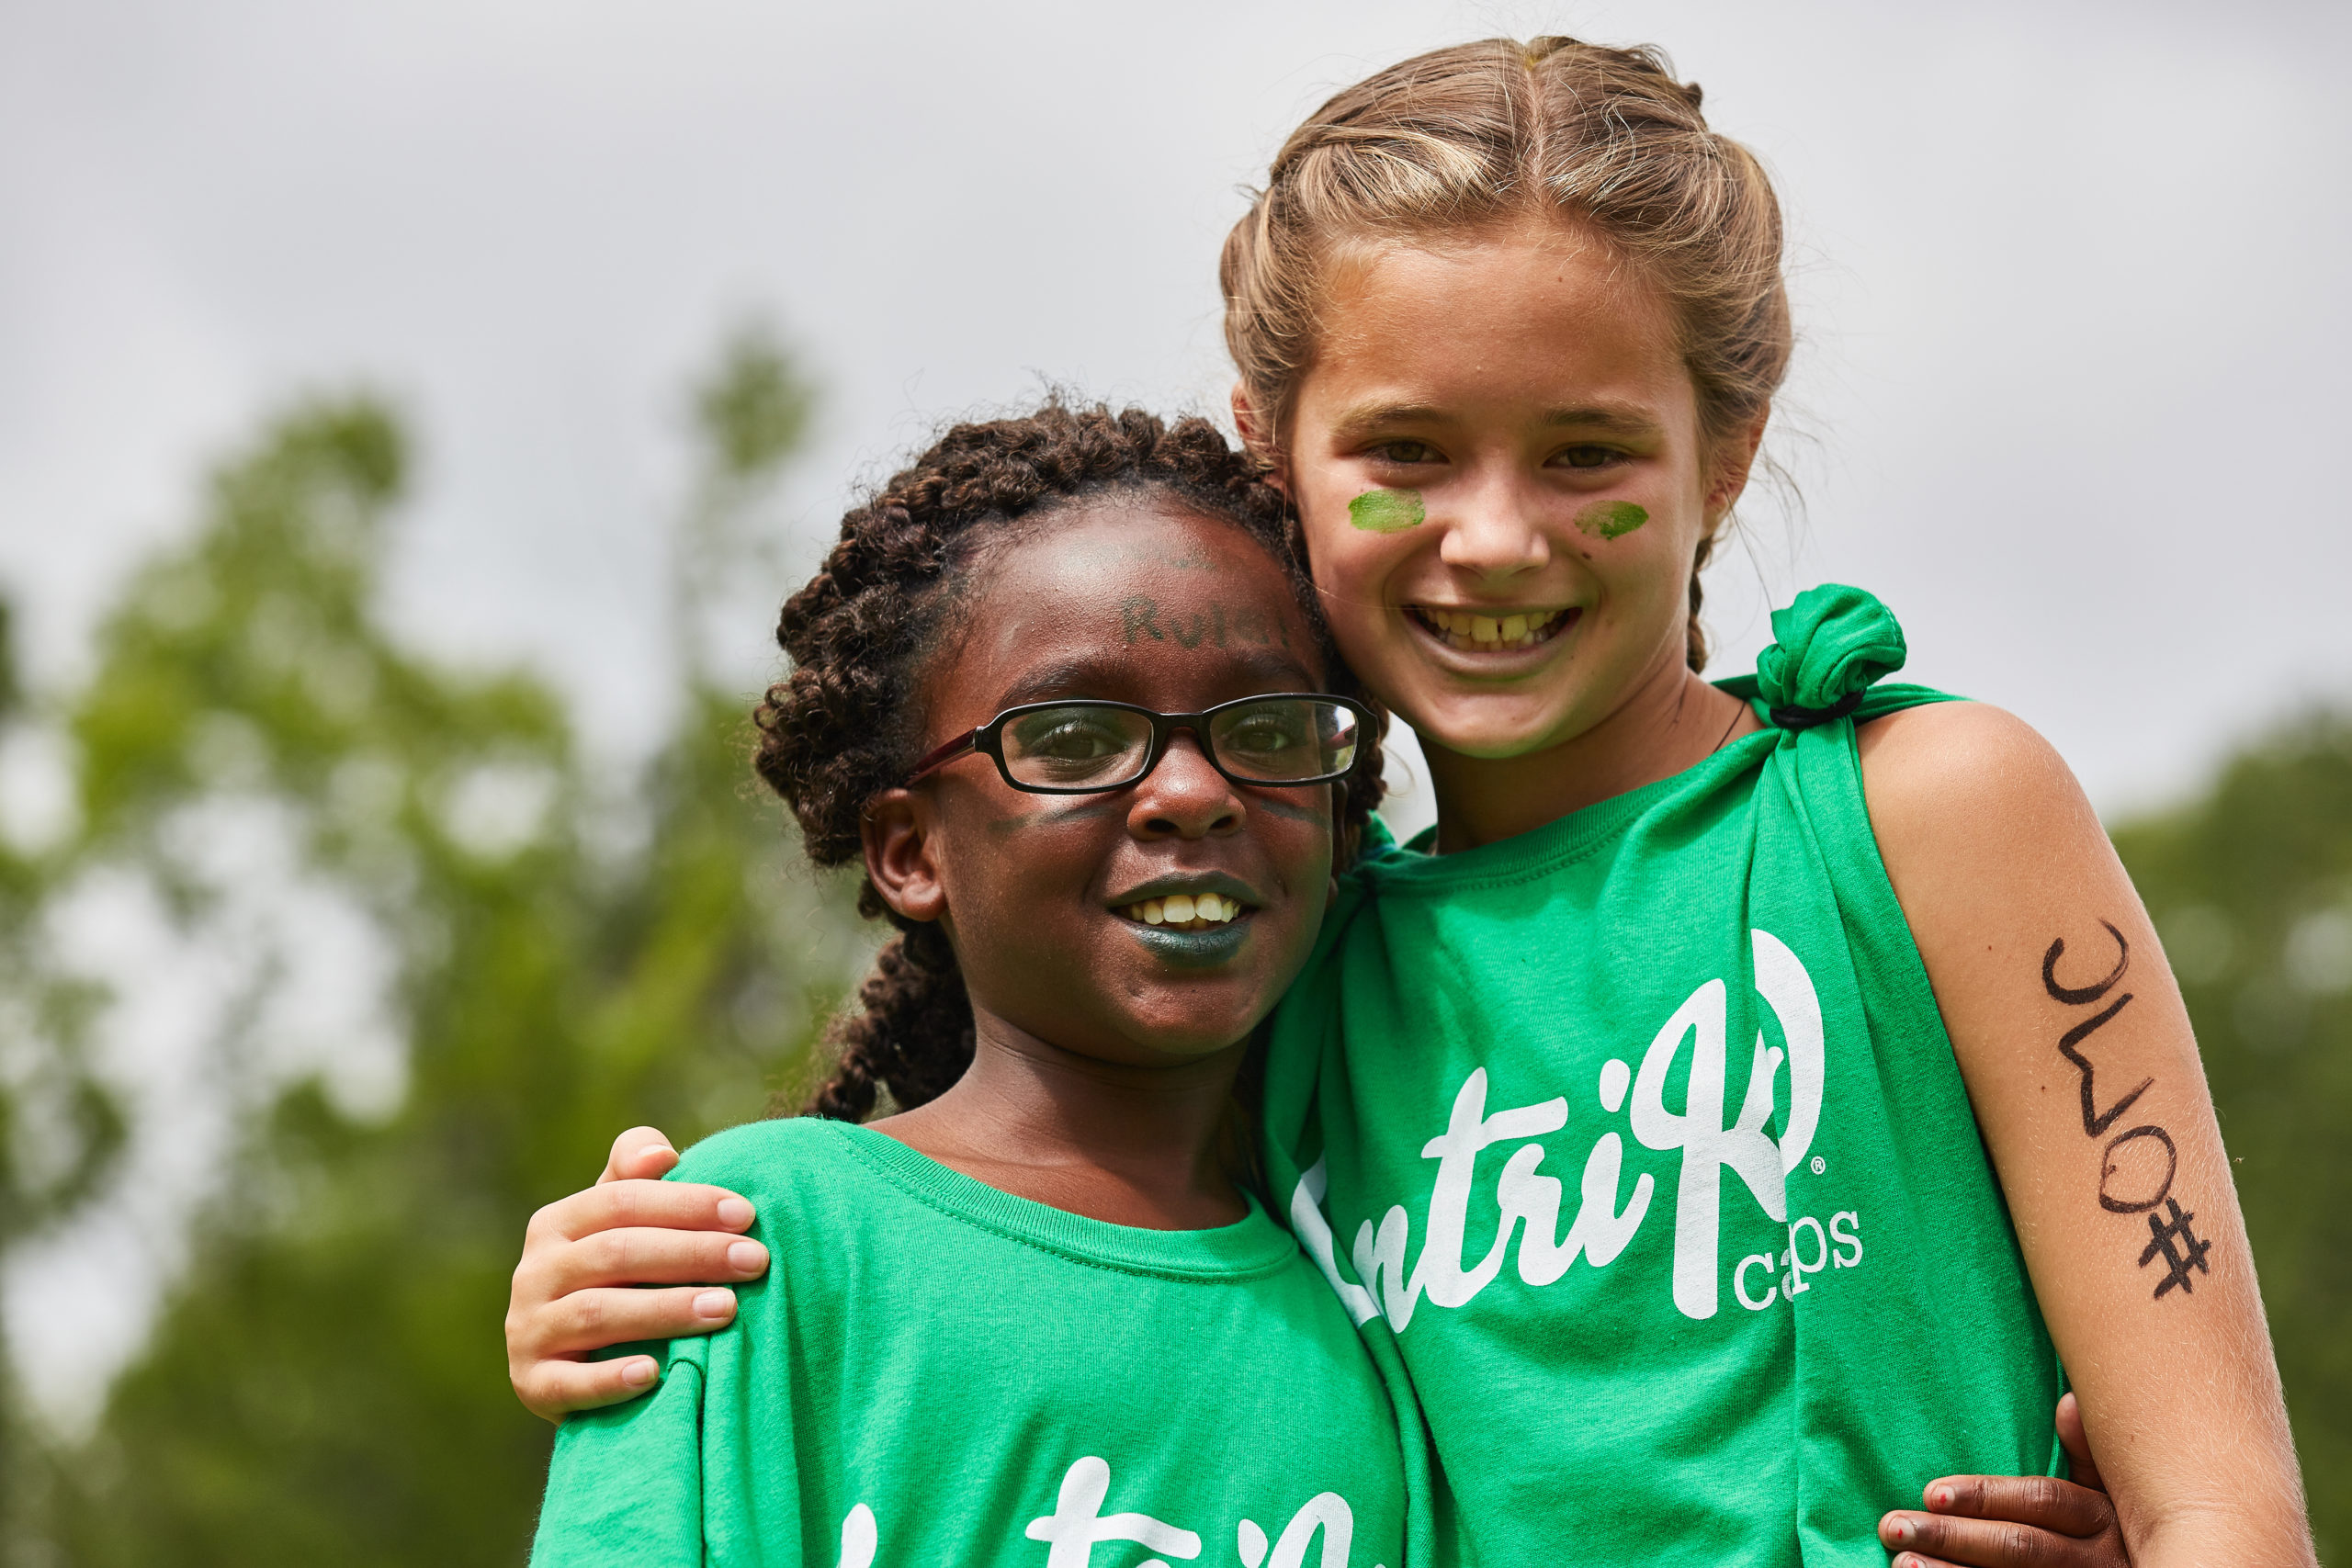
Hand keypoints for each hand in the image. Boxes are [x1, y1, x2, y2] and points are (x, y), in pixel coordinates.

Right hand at [505, 1126, 769, 1422]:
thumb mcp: (619, 1222)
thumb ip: (635, 1177)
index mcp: (556, 1223)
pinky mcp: (532, 1385)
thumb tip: (661, 1153)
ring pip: (597, 1313)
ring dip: (665, 1309)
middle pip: (616, 1253)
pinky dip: (610, 1379)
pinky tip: (654, 1373)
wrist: (572, 1364)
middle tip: (754, 1261)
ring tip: (727, 1308)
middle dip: (691, 1253)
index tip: (746, 1214)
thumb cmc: (616, 1276)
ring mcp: (528, 1331)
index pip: (620, 1200)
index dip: (684, 1204)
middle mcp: (534, 1273)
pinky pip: (568, 1384)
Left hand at [1878, 1394, 2123, 1567]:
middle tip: (1893, 1527)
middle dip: (1953, 1538)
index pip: (2041, 1503)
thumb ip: (2090, 1458)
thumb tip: (2070, 1402)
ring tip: (1902, 1563)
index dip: (1986, 1497)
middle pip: (2019, 1549)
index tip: (1929, 1492)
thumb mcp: (2120, 1498)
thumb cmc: (2125, 1536)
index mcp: (2104, 1520)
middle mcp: (2097, 1561)